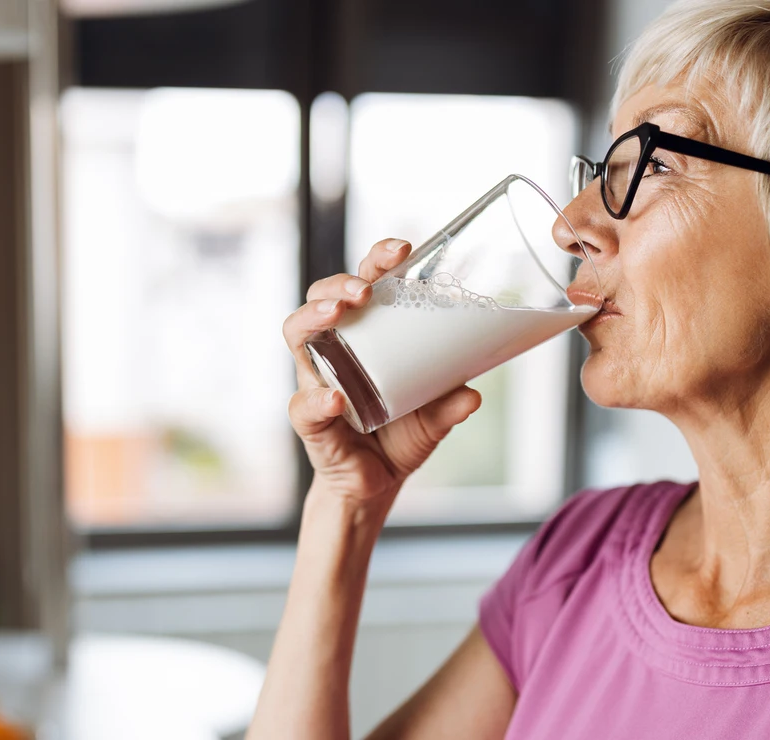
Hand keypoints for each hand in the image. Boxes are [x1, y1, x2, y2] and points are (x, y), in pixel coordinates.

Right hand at [282, 238, 482, 506]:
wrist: (374, 487)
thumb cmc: (399, 437)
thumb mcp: (434, 418)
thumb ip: (450, 405)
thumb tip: (473, 394)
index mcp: (364, 337)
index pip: (361, 284)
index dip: (376, 260)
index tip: (403, 249)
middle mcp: (333, 350)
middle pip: (320, 297)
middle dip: (339, 283)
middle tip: (364, 289)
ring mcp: (315, 380)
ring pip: (297, 334)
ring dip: (315, 317)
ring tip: (339, 314)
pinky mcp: (310, 419)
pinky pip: (303, 404)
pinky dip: (319, 399)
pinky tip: (336, 398)